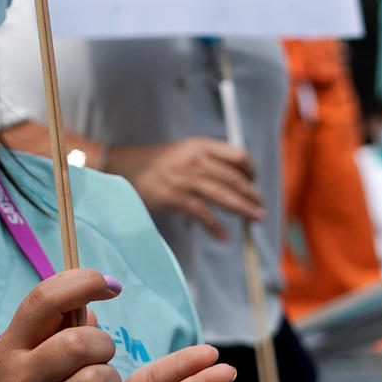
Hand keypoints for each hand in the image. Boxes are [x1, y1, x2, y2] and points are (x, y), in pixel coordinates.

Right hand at [0, 269, 123, 381]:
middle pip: (81, 343)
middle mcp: (19, 381)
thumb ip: (51, 332)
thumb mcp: (16, 361)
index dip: (83, 282)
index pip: (45, 299)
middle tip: (98, 360)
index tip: (109, 285)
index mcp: (10, 349)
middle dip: (104, 347)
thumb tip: (91, 307)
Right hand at [112, 138, 261, 237]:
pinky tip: (223, 236)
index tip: (254, 182)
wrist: (120, 167)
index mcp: (200, 145)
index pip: (239, 156)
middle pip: (236, 179)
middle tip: (260, 208)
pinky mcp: (175, 197)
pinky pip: (203, 215)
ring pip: (225, 196)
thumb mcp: (183, 151)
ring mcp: (186, 179)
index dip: (251, 171)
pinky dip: (216, 228)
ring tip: (254, 219)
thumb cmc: (153, 162)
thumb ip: (206, 159)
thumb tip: (232, 178)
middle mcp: (197, 160)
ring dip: (243, 209)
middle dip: (253, 195)